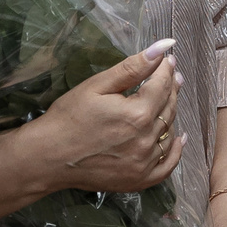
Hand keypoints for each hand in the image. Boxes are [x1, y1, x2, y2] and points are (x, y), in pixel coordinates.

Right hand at [7, 46, 183, 196]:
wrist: (47, 157)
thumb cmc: (68, 117)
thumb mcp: (97, 86)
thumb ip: (133, 67)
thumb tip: (164, 47)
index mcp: (138, 114)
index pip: (162, 86)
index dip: (166, 70)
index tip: (168, 59)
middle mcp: (146, 140)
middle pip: (168, 108)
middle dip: (171, 89)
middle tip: (172, 75)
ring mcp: (144, 163)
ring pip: (168, 133)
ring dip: (172, 114)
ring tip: (170, 99)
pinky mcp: (138, 180)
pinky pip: (167, 166)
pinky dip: (175, 152)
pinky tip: (178, 138)